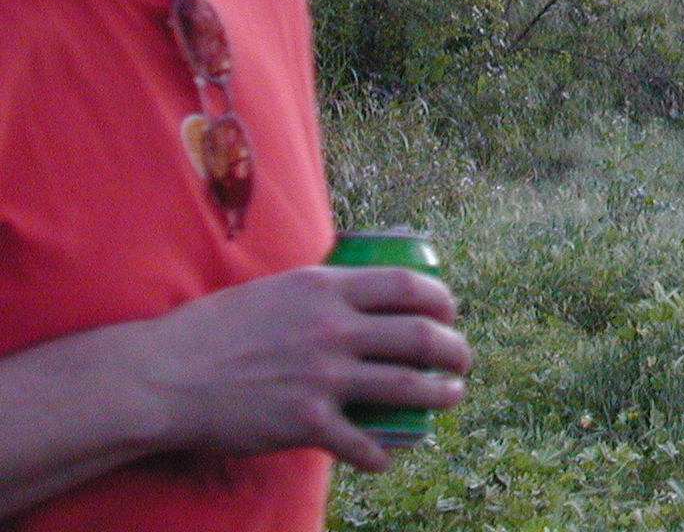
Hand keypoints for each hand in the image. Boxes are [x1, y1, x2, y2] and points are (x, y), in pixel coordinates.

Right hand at [126, 264, 471, 472]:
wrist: (164, 376)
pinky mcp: (305, 422)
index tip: (449, 312)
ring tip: (450, 397)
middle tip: (460, 360)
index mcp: (326, 289)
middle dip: (454, 350)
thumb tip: (359, 294)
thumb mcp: (276, 289)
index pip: (408, 285)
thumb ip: (320, 292)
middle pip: (420, 336)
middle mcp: (333, 329)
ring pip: (407, 387)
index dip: (441, 299)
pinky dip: (379, 454)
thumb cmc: (214, 330)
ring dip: (440, 395)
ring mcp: (322, 377)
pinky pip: (362, 443)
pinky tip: (384, 458)